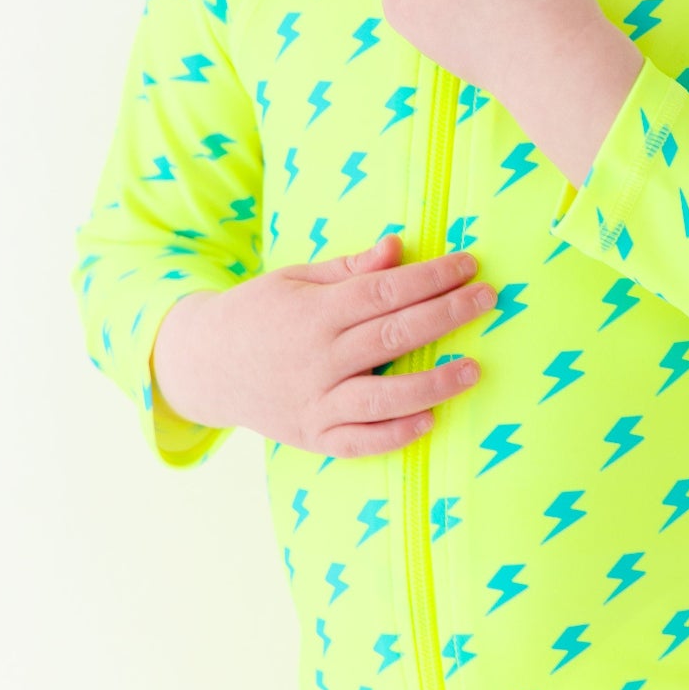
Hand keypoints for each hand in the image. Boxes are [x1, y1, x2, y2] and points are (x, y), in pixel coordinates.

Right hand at [150, 232, 494, 458]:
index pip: (384, 291)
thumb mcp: (296, 279)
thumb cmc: (259, 313)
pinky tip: (429, 421)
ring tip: (473, 369)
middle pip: (392, 336)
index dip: (431, 277)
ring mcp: (313, 402)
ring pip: (382, 397)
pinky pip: (358, 442)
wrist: (201, 365)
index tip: (469, 265)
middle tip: (487, 298)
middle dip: (446, 315)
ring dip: (432, 383)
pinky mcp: (312, 436)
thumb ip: (350, 268)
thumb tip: (398, 247)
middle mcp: (316, 359)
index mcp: (314, 312)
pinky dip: (393, 436)